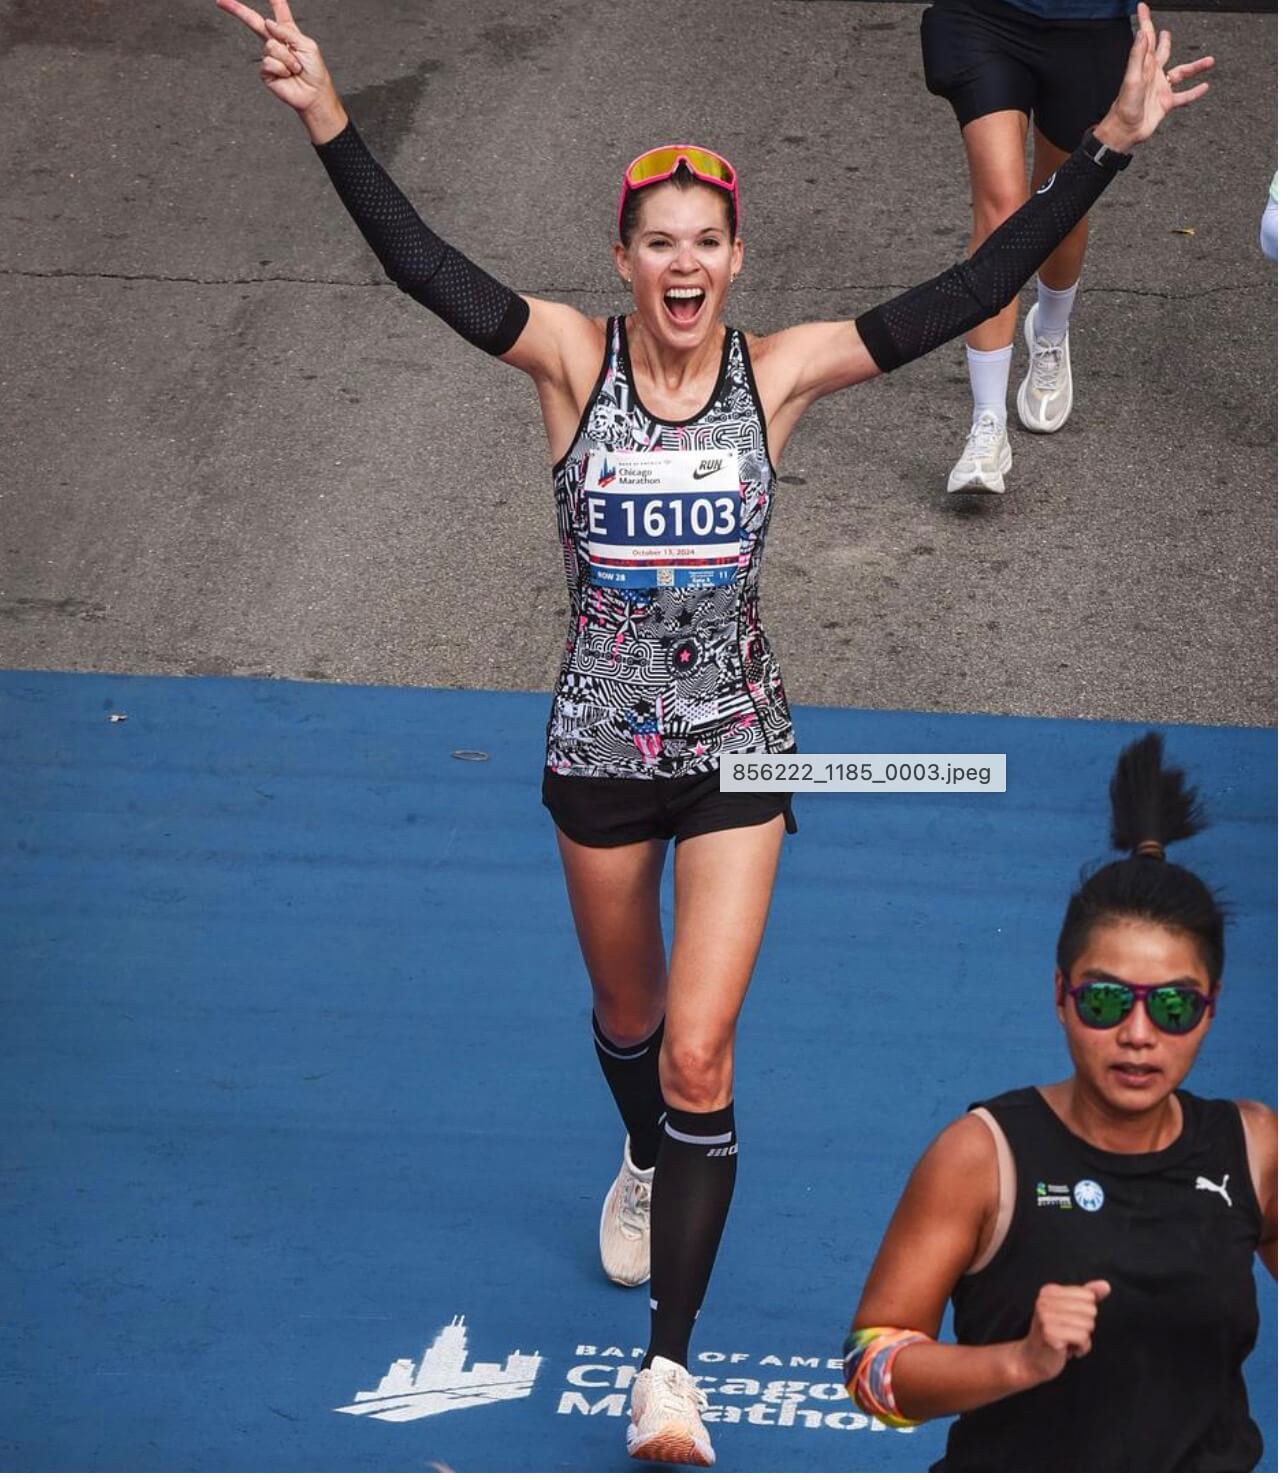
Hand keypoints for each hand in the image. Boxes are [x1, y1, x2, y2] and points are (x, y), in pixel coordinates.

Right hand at [215, 0, 342, 134]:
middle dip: (238, 10)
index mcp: (287, 33)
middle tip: (222, 0)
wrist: (314, 95)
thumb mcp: (307, 45)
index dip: (274, 0)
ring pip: (271, 46)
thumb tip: (268, 23)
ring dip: (287, 59)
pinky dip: (281, 68)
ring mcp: (269, 56)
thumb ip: (287, 31)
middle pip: (254, 22)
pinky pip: (268, 62)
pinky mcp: (266, 71)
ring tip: (295, 67)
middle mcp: (276, 42)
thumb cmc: (315, 72)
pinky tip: (287, 75)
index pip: (279, 11)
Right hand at [1015, 1280, 1110, 1384]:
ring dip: (1083, 1339)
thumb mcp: (1070, 1311)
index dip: (1085, 1313)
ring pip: (1088, 1325)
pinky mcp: (1051, 1335)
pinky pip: (1083, 1338)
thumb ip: (1087, 1296)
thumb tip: (1106, 1285)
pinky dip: (1081, 1348)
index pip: (1088, 1296)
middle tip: (1068, 1333)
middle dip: (1085, 1326)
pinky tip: (1068, 1350)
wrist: (1032, 1359)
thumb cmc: (1054, 1334)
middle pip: (1090, 1311)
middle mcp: (1045, 1301)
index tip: (1069, 1321)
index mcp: (1049, 1291)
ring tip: (1067, 1342)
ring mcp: (1046, 1317)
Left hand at [1097, 3, 1213, 150]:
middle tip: (1167, 31)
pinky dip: (1195, 92)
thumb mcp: (1132, 78)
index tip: (1143, 6)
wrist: (1125, 131)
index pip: (1146, 37)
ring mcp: (1160, 88)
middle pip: (1163, 52)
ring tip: (1209, 60)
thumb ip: (1138, 55)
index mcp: (1145, 65)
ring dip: (1195, 67)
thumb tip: (1143, 34)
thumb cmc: (1125, 107)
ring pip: (1181, 73)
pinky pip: (1184, 96)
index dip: (1146, 21)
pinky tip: (1205, 86)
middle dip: (1164, 40)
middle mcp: (1153, 74)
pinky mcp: (1166, 103)